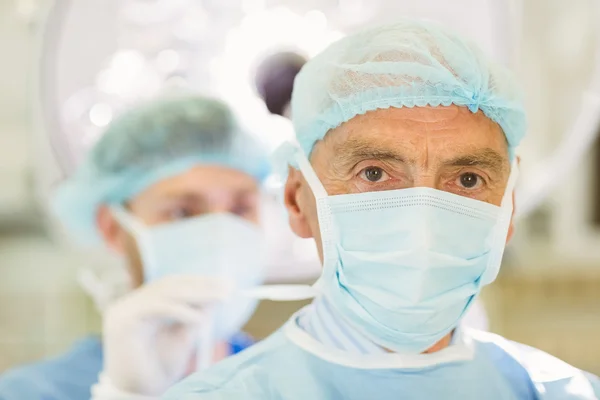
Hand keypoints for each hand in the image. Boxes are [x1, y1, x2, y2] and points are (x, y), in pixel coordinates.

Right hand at [92, 275, 232, 397]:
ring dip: (197, 294)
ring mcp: (124, 310)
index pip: (173, 284)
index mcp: (143, 305)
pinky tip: (200, 319)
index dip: (200, 281)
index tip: (227, 283)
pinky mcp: (122, 321)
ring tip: (222, 298)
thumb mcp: (184, 338)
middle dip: (202, 284)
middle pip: (170, 284)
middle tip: (229, 287)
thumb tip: (218, 293)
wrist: (137, 395)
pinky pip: (156, 307)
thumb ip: (196, 315)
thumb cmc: (158, 370)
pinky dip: (180, 310)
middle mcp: (131, 304)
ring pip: (165, 292)